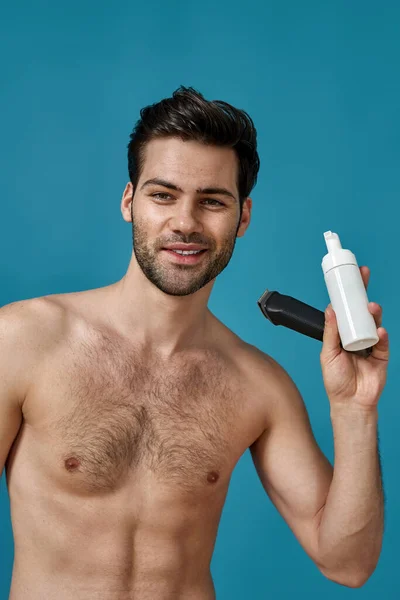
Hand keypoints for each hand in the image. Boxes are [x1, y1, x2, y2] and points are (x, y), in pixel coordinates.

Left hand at [320, 266, 388, 410]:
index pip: (346, 309)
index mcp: (342, 333)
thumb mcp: (328, 354)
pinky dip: (382, 335)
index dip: (348, 293)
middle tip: (363, 276)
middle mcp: (357, 335)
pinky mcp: (382, 355)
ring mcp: (370, 344)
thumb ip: (330, 333)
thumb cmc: (336, 380)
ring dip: (373, 314)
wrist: (349, 403)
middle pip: (361, 310)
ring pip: (374, 323)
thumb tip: (331, 309)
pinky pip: (383, 342)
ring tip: (371, 308)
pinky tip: (379, 331)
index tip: (348, 276)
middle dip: (363, 292)